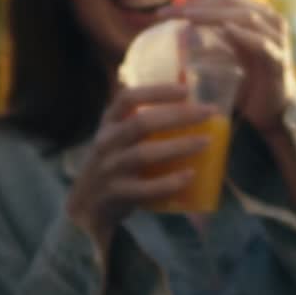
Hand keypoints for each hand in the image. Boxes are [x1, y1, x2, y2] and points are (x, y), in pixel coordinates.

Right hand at [66, 83, 214, 253]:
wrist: (86, 204)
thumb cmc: (112, 163)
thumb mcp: (117, 138)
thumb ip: (140, 123)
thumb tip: (188, 107)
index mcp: (109, 123)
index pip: (127, 98)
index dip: (156, 92)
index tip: (185, 90)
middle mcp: (106, 142)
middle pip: (141, 123)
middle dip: (178, 116)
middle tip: (208, 113)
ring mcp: (109, 168)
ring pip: (143, 154)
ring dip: (178, 146)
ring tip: (206, 142)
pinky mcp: (116, 194)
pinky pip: (145, 188)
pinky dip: (169, 182)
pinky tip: (190, 175)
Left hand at [157, 0, 294, 133]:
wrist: (272, 109)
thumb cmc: (246, 79)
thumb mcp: (223, 53)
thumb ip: (206, 38)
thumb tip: (174, 27)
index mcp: (254, 12)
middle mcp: (267, 18)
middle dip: (197, 0)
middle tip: (167, 9)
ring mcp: (276, 37)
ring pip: (245, 15)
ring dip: (213, 14)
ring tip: (187, 16)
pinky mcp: (278, 60)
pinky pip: (261, 43)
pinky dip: (242, 35)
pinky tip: (225, 30)